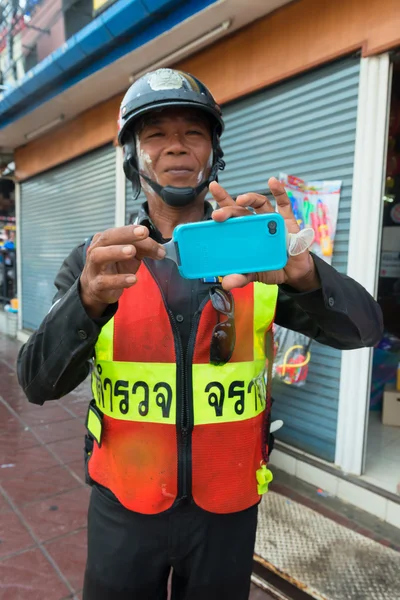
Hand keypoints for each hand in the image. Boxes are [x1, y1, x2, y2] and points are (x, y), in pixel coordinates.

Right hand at [80, 225, 165, 317]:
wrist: (97, 288)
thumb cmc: (115, 267)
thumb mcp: (130, 255)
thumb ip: (144, 249)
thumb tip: (162, 250)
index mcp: (105, 240)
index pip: (118, 232)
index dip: (131, 230)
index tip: (146, 230)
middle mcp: (96, 250)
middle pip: (107, 238)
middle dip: (125, 234)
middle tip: (143, 232)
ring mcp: (94, 268)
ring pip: (99, 256)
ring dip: (116, 252)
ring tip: (132, 251)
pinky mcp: (96, 286)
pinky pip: (105, 282)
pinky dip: (119, 280)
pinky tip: (133, 279)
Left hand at [209, 177, 319, 291]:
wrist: (294, 273)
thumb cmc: (271, 267)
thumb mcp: (254, 274)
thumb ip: (241, 277)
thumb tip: (227, 283)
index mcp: (244, 232)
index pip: (230, 215)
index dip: (221, 202)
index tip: (212, 189)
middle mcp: (256, 222)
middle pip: (240, 210)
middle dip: (228, 208)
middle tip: (218, 215)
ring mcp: (271, 220)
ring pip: (259, 203)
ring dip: (250, 198)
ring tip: (241, 200)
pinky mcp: (288, 220)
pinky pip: (284, 203)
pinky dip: (279, 191)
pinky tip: (272, 182)